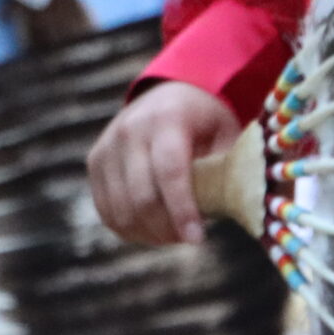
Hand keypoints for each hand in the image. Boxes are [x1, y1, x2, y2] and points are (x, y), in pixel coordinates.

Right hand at [89, 80, 241, 245]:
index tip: (197, 239)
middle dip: (167, 228)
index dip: (182, 210)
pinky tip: (152, 229)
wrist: (168, 94)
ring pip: (121, 209)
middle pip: (141, 196)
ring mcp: (107, 145)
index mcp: (167, 117)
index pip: (169, 172)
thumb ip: (229, 169)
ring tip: (173, 234)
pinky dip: (129, 229)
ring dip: (148, 233)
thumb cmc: (205, 121)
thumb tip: (239, 210)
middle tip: (189, 238)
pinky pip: (106, 210)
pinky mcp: (95, 161)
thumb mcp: (226, 135)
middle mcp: (130, 128)